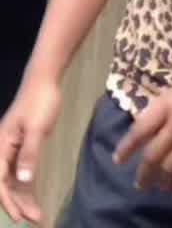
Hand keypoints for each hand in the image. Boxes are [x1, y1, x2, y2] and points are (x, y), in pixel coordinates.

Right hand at [0, 78, 61, 223]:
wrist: (44, 80)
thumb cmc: (39, 102)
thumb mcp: (37, 128)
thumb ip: (30, 154)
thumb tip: (23, 181)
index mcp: (1, 146)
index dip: (7, 201)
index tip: (19, 216)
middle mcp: (3, 150)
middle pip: (4, 184)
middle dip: (16, 204)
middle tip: (33, 219)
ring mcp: (12, 150)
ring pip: (13, 181)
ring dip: (22, 198)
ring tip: (36, 215)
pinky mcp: (22, 147)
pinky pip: (20, 172)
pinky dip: (26, 186)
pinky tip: (33, 198)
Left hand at [114, 56, 171, 198]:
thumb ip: (166, 106)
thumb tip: (151, 128)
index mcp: (168, 103)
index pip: (139, 130)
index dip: (127, 147)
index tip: (118, 160)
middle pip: (153, 154)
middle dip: (144, 172)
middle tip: (140, 183)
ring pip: (171, 167)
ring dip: (162, 181)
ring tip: (160, 187)